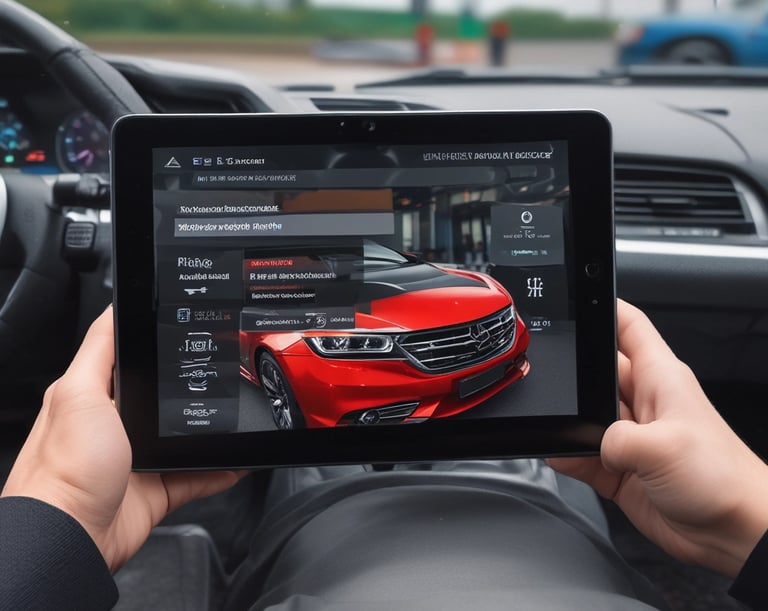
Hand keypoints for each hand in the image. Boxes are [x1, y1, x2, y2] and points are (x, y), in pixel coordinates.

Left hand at [1, 307, 242, 571]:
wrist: (71, 539)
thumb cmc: (63, 471)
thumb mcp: (78, 394)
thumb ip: (98, 351)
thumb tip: (114, 309)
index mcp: (93, 397)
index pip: (126, 359)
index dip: (152, 344)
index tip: (183, 330)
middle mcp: (117, 427)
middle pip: (162, 397)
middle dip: (188, 388)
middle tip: (218, 373)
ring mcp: (139, 459)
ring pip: (184, 437)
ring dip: (209, 431)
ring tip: (236, 415)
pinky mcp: (157, 490)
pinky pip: (199, 475)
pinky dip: (221, 470)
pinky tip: (238, 461)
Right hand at [549, 300, 767, 577]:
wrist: (736, 533)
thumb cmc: (722, 480)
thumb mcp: (665, 448)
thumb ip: (617, 439)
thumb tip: (588, 442)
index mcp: (660, 379)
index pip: (628, 328)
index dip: (603, 309)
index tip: (575, 299)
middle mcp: (643, 403)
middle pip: (595, 371)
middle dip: (574, 375)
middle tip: (554, 381)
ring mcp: (631, 435)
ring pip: (584, 415)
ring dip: (570, 421)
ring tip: (557, 424)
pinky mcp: (622, 467)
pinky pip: (583, 453)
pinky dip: (567, 454)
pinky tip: (560, 455)